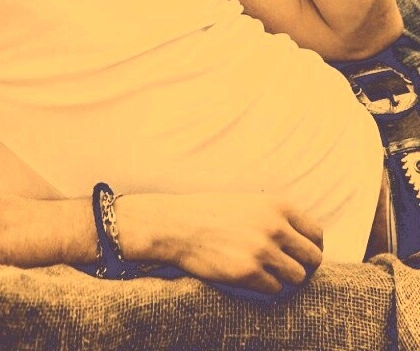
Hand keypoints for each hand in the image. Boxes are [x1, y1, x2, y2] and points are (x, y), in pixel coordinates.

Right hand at [123, 191, 323, 294]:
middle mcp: (275, 226)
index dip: (311, 247)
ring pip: (297, 277)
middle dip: (303, 266)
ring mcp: (263, 250)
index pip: (316, 234)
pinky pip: (274, 290)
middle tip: (287, 269)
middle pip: (312, 258)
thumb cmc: (211, 213)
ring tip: (266, 272)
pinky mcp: (249, 272)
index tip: (301, 255)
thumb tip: (303, 242)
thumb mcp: (249, 203)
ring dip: (284, 279)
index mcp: (278, 205)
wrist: (177, 224)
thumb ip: (276, 218)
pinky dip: (266, 287)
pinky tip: (250, 277)